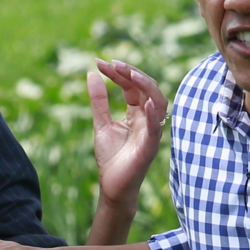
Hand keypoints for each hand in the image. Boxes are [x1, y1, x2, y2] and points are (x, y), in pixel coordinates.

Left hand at [90, 59, 168, 205]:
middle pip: (147, 88)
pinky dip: (153, 114)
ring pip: (158, 102)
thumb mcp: (101, 124)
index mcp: (137, 113)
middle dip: (132, 73)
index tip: (100, 62)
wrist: (113, 187)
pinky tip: (145, 102)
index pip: (132, 86)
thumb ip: (98, 100)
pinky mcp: (150, 146)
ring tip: (130, 74)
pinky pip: (156, 128)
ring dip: (146, 86)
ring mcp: (151, 131)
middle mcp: (147, 119)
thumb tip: (91, 73)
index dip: (118, 72)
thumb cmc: (111, 158)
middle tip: (114, 64)